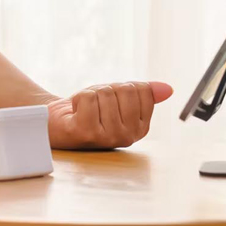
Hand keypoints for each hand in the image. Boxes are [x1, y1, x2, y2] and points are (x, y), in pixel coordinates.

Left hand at [45, 81, 172, 148]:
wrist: (56, 123)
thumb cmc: (89, 110)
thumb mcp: (118, 98)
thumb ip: (143, 94)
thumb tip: (168, 89)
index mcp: (140, 128)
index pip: (141, 90)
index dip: (121, 87)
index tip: (110, 100)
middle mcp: (127, 137)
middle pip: (125, 90)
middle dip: (105, 90)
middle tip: (94, 104)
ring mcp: (107, 138)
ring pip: (105, 93)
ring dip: (90, 94)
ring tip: (84, 109)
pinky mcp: (86, 133)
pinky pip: (88, 99)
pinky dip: (78, 98)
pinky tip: (75, 112)